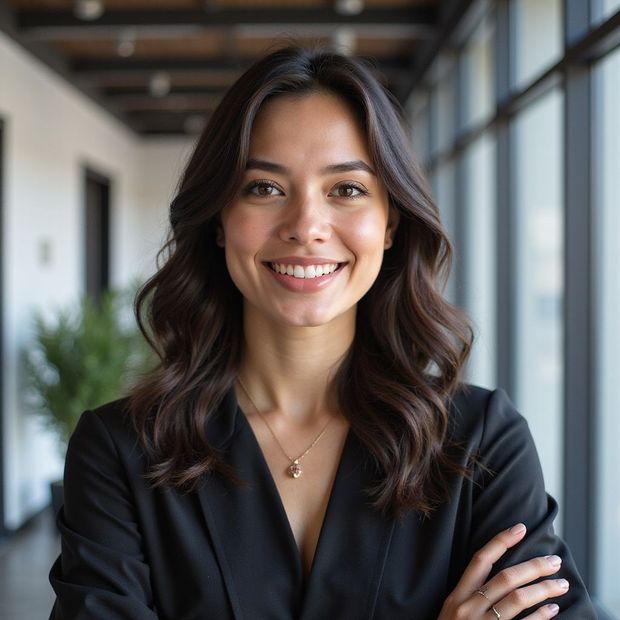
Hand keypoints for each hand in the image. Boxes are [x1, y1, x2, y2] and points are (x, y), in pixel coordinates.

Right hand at [438, 523, 568, 618]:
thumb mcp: (453, 613)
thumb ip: (470, 596)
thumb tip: (499, 577)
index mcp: (457, 596)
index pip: (480, 560)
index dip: (501, 542)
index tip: (520, 528)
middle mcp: (469, 608)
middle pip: (506, 578)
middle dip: (533, 566)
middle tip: (554, 560)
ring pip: (518, 599)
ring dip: (543, 589)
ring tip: (561, 584)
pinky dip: (541, 617)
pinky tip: (553, 609)